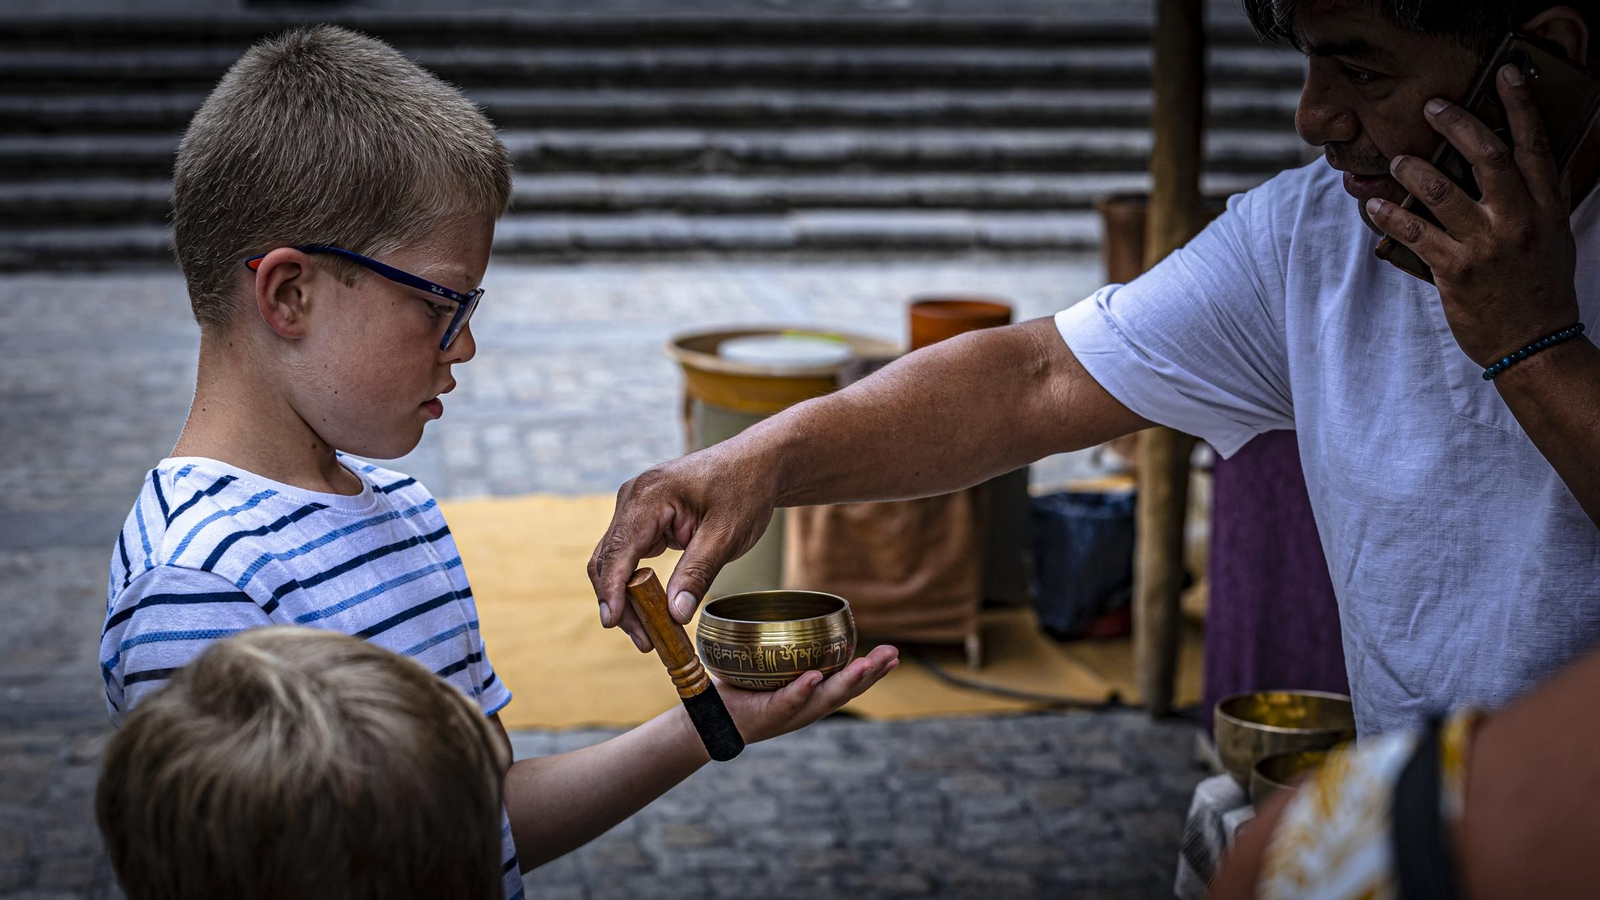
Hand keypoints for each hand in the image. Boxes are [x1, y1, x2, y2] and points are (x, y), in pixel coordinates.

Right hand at [589, 439, 779, 651]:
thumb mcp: (725, 536)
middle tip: (645, 641)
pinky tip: (652, 609)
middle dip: (620, 603)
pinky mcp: (643, 518)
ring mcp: (635, 508)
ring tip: (649, 633)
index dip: (612, 589)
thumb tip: (675, 614)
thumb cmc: (743, 491)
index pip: (618, 549)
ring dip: (626, 597)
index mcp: (648, 496)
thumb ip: (697, 573)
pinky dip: (635, 583)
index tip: (612, 622)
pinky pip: (629, 555)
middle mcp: (632, 498)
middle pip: (609, 560)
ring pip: (615, 561)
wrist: (756, 464)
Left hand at [716, 645, 899, 743]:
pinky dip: (801, 691)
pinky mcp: (767, 716)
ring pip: (824, 698)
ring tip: (867, 665)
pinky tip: (813, 678)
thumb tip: (793, 609)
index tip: (894, 656)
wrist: (710, 719)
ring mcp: (790, 714)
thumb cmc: (741, 690)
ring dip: (847, 682)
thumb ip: (786, 649)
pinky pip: (787, 702)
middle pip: (845, 691)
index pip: (848, 684)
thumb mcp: (770, 669)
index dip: (873, 672)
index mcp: (812, 696)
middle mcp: (806, 707)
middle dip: (871, 674)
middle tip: (892, 656)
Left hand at [1367, 63, 1581, 368]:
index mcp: (1548, 207)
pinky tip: (1374, 206)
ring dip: (1413, 170)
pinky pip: (1415, 234)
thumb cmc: (1539, 287)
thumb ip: (1534, 199)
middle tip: (1432, 105)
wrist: (1536, 344)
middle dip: (1457, 124)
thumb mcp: (1552, 237)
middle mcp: (1520, 220)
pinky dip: (1389, 217)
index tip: (1504, 74)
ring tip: (1397, 160)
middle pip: (1488, 155)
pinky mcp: (1456, 272)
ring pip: (1442, 191)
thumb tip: (1509, 160)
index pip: (1536, 144)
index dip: (1520, 105)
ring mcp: (1488, 246)